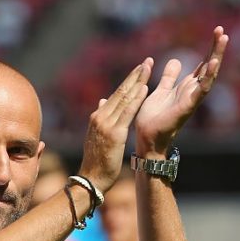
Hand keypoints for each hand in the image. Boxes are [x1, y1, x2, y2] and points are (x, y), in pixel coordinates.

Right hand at [78, 59, 151, 190]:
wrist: (91, 178)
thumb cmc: (97, 161)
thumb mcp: (97, 136)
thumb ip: (101, 118)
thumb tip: (102, 101)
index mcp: (98, 117)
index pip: (116, 95)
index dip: (128, 81)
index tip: (139, 69)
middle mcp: (100, 117)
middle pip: (120, 92)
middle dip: (135, 76)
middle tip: (147, 62)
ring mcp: (106, 124)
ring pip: (124, 98)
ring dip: (137, 82)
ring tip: (148, 69)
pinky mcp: (114, 133)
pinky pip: (127, 113)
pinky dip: (136, 99)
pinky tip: (144, 89)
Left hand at [134, 26, 228, 154]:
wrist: (148, 137)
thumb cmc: (154, 117)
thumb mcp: (162, 90)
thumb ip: (169, 77)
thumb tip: (176, 60)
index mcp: (186, 87)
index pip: (202, 64)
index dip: (210, 49)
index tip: (216, 32)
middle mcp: (192, 91)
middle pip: (209, 66)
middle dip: (216, 49)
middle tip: (222, 31)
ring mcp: (192, 98)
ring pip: (209, 75)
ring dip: (216, 58)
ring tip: (222, 40)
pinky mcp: (188, 106)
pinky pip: (201, 90)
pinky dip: (208, 76)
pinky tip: (213, 63)